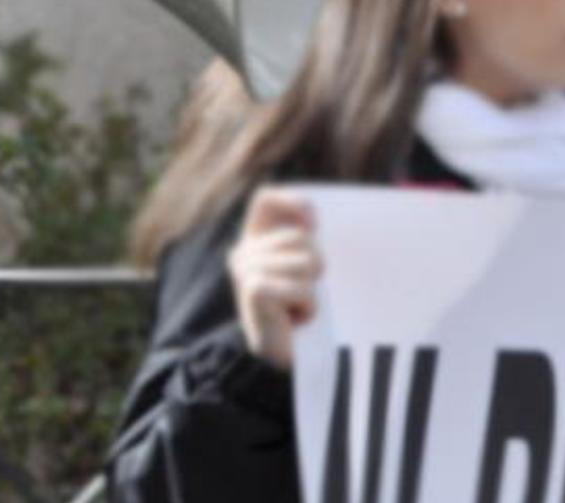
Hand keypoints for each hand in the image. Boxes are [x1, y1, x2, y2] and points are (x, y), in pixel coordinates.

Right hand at [226, 187, 321, 369]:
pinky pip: (303, 287)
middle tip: (304, 293)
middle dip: (315, 266)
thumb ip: (306, 244)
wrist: (284, 364)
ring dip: (314, 291)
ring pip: (306, 261)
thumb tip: (322, 224)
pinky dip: (309, 307)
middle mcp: (243, 252)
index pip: (266, 200)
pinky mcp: (254, 288)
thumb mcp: (304, 272)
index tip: (317, 225)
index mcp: (253, 242)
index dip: (293, 203)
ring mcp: (245, 269)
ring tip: (298, 309)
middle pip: (300, 236)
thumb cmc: (300, 316)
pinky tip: (295, 320)